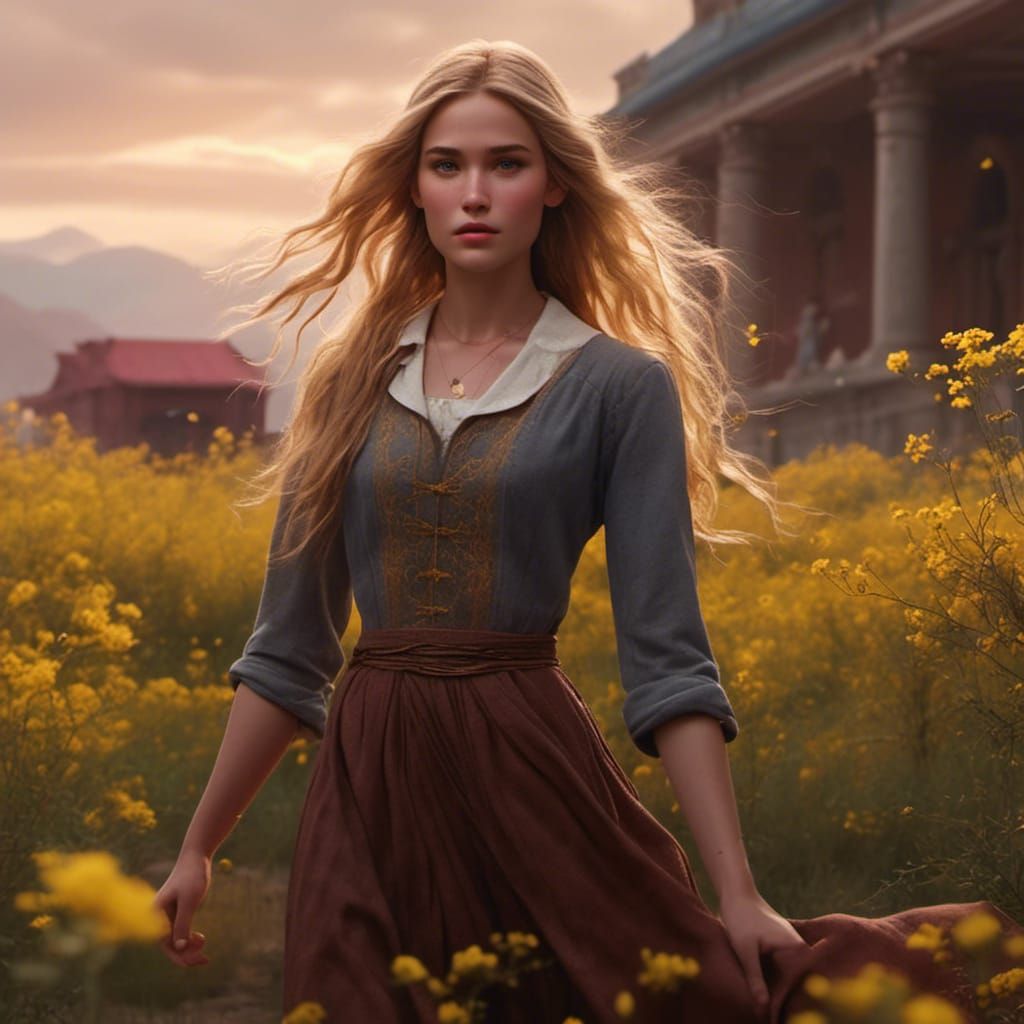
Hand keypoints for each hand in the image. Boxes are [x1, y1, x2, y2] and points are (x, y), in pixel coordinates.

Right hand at [152, 847, 212, 966]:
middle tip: (205, 959)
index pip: (164, 943)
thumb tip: (179, 948)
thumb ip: (183, 924)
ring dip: (189, 947)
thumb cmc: (192, 876)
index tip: (194, 961)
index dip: (178, 956)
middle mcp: (157, 916)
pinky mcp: (175, 911)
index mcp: (155, 913)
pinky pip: (180, 931)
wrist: (196, 856)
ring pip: (175, 939)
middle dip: (185, 954)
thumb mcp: (189, 901)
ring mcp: (166, 914)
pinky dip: (189, 938)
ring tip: (204, 944)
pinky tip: (200, 939)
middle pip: (169, 944)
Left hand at [718, 889, 808, 1015]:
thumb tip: (763, 1008)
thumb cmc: (741, 918)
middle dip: (785, 1000)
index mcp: (796, 948)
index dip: (788, 1003)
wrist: (736, 894)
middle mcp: (799, 948)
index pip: (798, 984)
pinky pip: (781, 969)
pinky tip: (765, 995)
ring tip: (770, 1013)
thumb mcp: (745, 950)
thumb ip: (755, 978)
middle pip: (795, 982)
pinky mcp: (782, 947)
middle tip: (772, 1020)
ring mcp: (791, 947)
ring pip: (788, 977)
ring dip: (779, 992)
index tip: (777, 1019)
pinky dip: (774, 981)